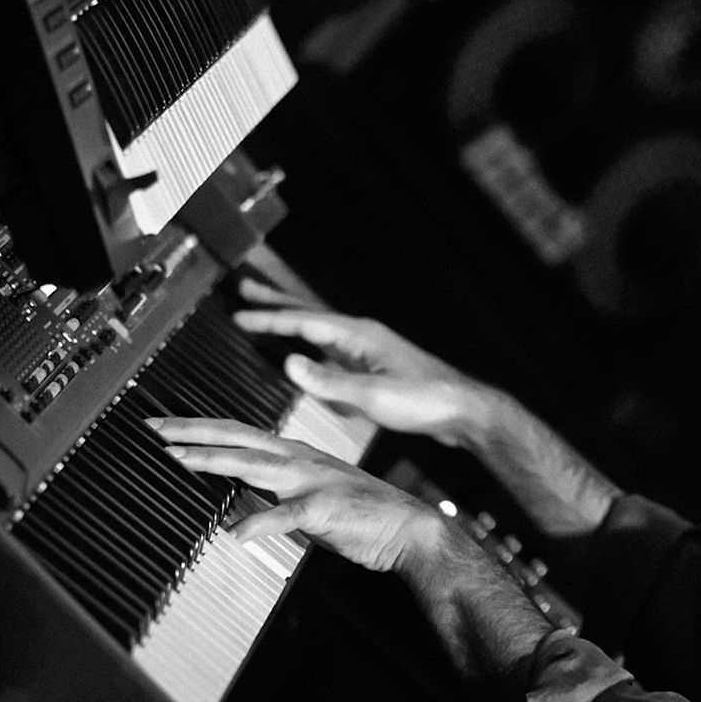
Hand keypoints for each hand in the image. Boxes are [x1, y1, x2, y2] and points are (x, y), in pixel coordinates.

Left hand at [151, 414, 554, 684]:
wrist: (409, 529)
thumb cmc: (363, 516)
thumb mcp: (311, 501)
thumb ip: (277, 498)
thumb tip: (242, 509)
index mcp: (297, 455)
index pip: (239, 434)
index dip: (200, 429)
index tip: (165, 427)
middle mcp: (300, 460)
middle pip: (237, 439)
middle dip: (191, 432)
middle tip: (153, 428)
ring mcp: (311, 482)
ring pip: (253, 465)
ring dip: (213, 460)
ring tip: (177, 458)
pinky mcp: (322, 511)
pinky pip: (284, 518)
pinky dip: (258, 524)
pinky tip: (235, 533)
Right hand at [234, 278, 491, 443]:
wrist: (463, 412)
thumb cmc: (425, 401)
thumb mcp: (372, 395)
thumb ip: (328, 381)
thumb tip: (288, 363)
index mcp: (359, 335)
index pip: (304, 321)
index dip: (268, 320)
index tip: (237, 316)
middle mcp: (363, 336)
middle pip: (311, 313)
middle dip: (277, 302)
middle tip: (245, 289)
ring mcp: (370, 351)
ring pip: (321, 330)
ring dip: (293, 321)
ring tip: (268, 314)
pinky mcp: (376, 368)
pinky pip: (333, 350)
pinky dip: (312, 345)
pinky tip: (308, 356)